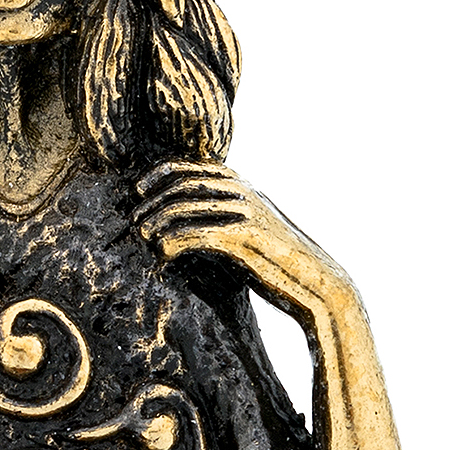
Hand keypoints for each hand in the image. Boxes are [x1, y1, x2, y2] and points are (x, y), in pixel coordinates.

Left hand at [133, 159, 352, 322]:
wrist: (315, 282)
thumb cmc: (277, 260)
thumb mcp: (250, 228)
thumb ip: (223, 215)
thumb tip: (187, 219)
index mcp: (242, 185)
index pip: (191, 167)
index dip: (159, 175)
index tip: (139, 191)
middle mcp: (243, 192)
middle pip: (182, 183)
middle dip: (152, 200)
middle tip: (135, 221)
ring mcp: (244, 212)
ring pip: (184, 206)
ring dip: (157, 221)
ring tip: (145, 238)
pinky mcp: (244, 238)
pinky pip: (196, 233)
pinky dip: (173, 242)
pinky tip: (163, 256)